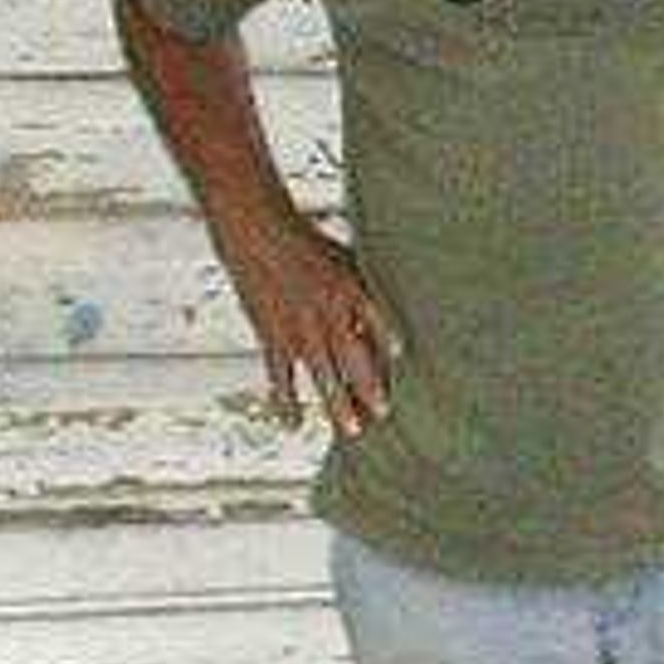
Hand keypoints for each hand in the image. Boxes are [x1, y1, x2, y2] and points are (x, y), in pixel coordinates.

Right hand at [214, 206, 402, 435]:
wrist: (258, 232)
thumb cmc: (307, 243)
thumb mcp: (350, 259)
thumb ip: (368, 289)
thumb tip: (386, 317)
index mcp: (355, 292)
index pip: (382, 330)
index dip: (392, 351)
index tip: (404, 369)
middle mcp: (330, 314)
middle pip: (356, 361)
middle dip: (372, 390)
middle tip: (385, 415)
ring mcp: (301, 329)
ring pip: (324, 375)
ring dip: (338, 404)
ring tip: (353, 430)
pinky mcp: (272, 335)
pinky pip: (280, 375)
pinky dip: (286, 400)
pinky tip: (293, 420)